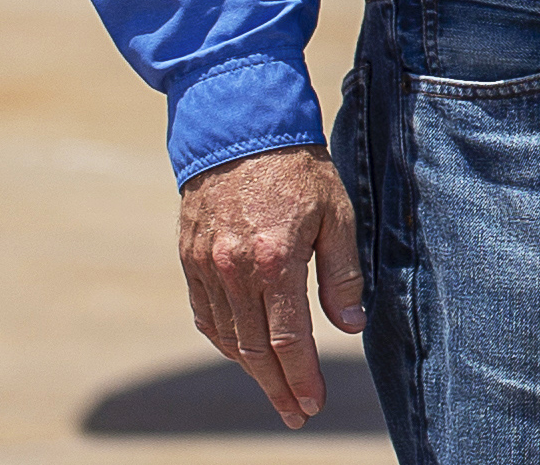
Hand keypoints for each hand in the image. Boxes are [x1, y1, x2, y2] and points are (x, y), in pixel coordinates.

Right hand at [177, 146, 361, 428]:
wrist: (238, 126)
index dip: (302, 377)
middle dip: (277, 387)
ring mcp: (206, 267)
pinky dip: (224, 339)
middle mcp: (234, 271)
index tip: (312, 404)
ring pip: (228, 337)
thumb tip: (350, 326)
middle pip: (255, 349)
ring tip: (276, 389)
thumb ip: (342, 273)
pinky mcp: (189, 259)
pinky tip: (242, 351)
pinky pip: (205, 314)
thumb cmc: (299, 167)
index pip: (289, 340)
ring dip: (251, 369)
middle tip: (295, 415)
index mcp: (275, 260)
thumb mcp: (337, 213)